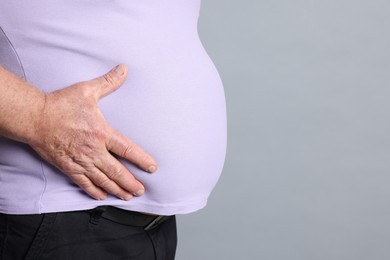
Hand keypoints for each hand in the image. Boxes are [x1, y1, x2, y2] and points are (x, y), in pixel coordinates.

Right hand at [29, 64, 156, 200]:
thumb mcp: (87, 91)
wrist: (35, 118)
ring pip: (103, 181)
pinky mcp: (69, 167)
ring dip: (117, 190)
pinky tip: (102, 196)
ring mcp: (81, 161)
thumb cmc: (61, 105)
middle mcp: (94, 151)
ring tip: (128, 196)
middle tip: (141, 190)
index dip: (142, 160)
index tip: (152, 168)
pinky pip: (84, 183)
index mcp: (102, 133)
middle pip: (117, 172)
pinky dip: (95, 191)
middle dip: (131, 183)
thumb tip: (123, 70)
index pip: (127, 150)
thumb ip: (108, 82)